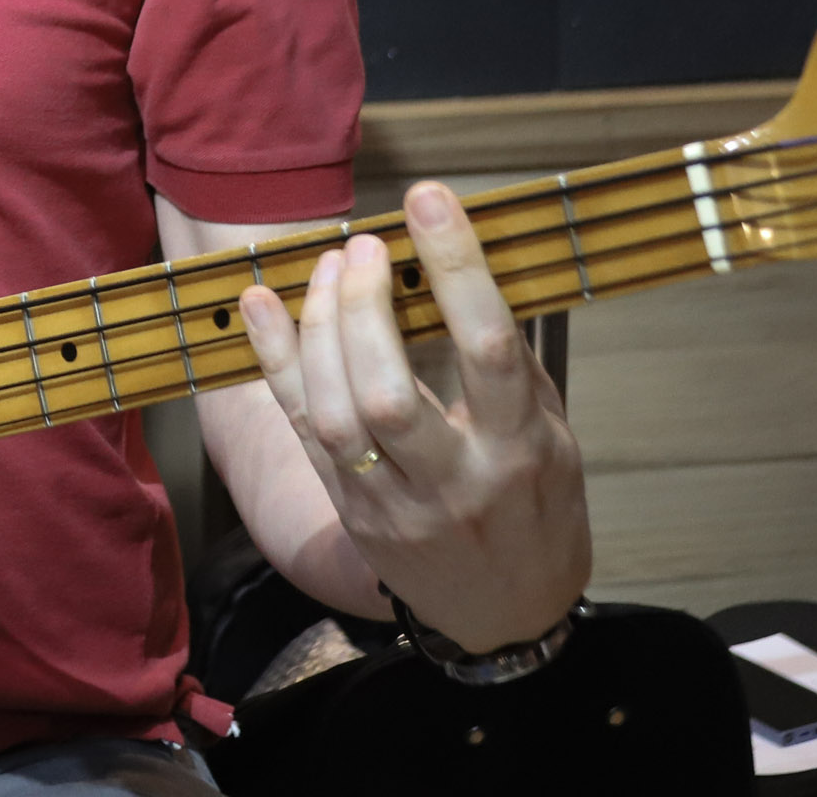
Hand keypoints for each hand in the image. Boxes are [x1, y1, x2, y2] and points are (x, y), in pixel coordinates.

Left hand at [237, 181, 589, 649]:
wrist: (505, 616)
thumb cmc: (537, 510)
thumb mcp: (555, 439)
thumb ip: (510, 366)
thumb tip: (464, 270)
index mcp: (520, 452)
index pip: (489, 349)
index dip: (457, 268)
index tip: (430, 200)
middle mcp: (455, 481)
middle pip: (391, 390)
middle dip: (366, 307)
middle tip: (366, 244)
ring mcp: (394, 503)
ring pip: (338, 414)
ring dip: (321, 328)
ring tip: (332, 264)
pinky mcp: (349, 510)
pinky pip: (302, 431)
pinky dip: (276, 361)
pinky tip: (261, 303)